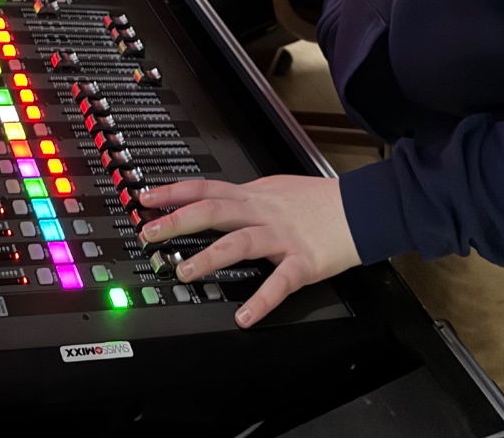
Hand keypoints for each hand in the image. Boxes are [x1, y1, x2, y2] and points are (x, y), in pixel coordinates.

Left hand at [139, 175, 359, 326]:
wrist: (359, 208)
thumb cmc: (316, 201)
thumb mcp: (273, 188)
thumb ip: (243, 197)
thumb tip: (213, 198)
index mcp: (252, 196)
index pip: (205, 188)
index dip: (173, 193)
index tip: (145, 199)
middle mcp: (262, 212)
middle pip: (213, 210)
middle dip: (178, 221)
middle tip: (150, 233)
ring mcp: (281, 236)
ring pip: (239, 242)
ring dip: (209, 257)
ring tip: (185, 272)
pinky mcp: (303, 261)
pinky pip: (279, 282)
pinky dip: (261, 300)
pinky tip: (245, 316)